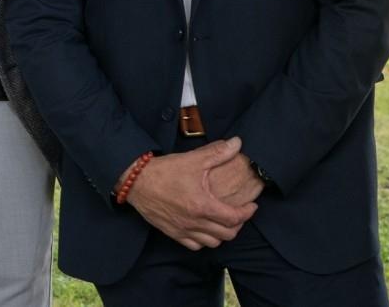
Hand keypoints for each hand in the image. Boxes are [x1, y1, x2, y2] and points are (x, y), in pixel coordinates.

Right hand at [124, 137, 257, 250]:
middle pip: (227, 234)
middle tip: (239, 213)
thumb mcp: (193, 159)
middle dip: (238, 224)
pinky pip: (194, 246)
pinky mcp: (172, 233)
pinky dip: (204, 240)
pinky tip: (204, 229)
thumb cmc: (165, 170)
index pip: (234, 218)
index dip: (247, 213)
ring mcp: (183, 230)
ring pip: (212, 243)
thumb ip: (218, 153)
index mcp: (203, 205)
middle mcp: (194, 222)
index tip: (251, 206)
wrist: (136, 181)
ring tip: (223, 222)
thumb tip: (237, 143)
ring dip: (222, 234)